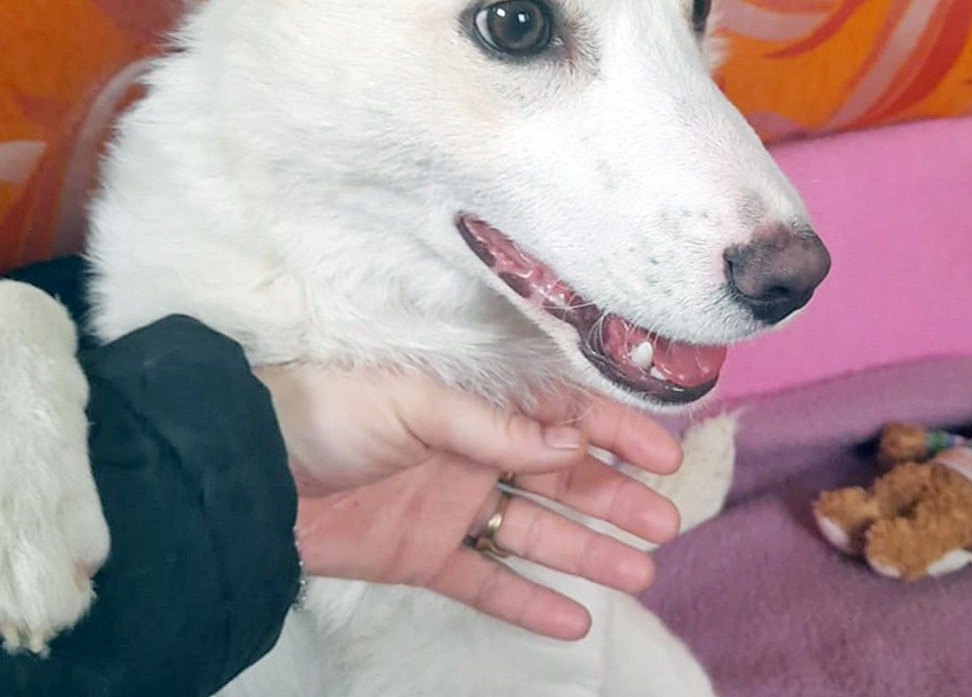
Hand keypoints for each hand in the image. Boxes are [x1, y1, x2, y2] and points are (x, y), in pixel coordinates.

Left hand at [256, 366, 681, 638]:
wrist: (251, 468)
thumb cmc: (333, 410)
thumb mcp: (416, 401)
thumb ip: (495, 425)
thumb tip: (577, 439)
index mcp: (478, 403)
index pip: (562, 414)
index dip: (615, 432)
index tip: (665, 456)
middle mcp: (477, 452)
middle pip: (563, 477)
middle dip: (616, 497)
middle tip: (668, 522)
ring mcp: (454, 507)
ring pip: (538, 531)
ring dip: (589, 551)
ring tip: (642, 572)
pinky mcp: (425, 557)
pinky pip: (487, 583)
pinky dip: (528, 602)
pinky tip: (574, 622)